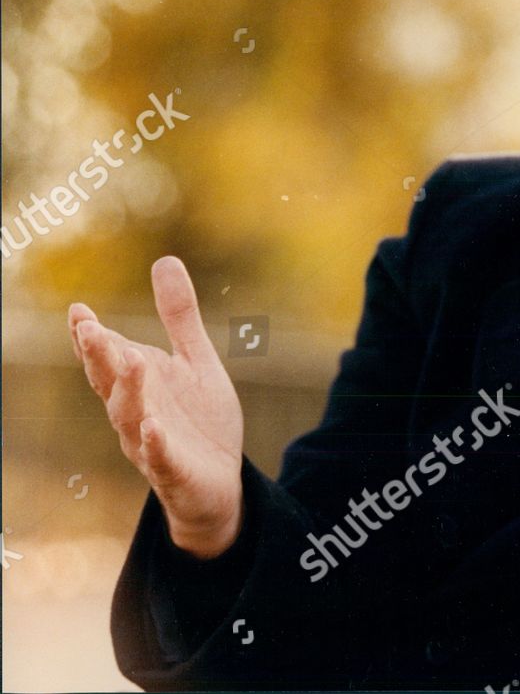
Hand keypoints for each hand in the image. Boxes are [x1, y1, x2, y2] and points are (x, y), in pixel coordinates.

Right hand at [69, 256, 244, 557]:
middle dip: (99, 356)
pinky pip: (160, 457)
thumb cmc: (199, 420)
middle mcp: (135, 412)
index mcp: (139, 383)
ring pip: (130, 417)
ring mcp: (150, 443)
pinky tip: (155, 426)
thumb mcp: (195, 360)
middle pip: (110, 383)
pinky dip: (155, 442)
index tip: (78, 310)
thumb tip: (164, 260)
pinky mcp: (173, 469)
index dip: (91, 336)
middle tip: (88, 328)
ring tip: (131, 361)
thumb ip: (179, 316)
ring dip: (129, 390)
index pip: (108, 356)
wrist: (220, 481)